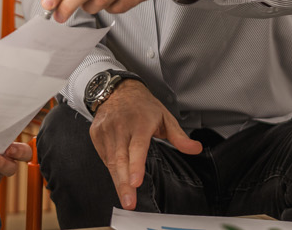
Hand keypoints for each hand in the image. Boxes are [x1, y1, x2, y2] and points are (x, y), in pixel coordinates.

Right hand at [88, 80, 201, 209]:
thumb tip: (195, 149)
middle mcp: (120, 127)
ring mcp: (106, 131)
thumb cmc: (142, 106)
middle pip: (121, 159)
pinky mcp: (96, 135)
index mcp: (140, 122)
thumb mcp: (165, 117)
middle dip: (124, 183)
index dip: (136, 166)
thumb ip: (179, 137)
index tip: (135, 182)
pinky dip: (111, 169)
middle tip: (129, 202)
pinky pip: (104, 157)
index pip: (137, 147)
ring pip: (111, 161)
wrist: (117, 90)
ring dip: (118, 181)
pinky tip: (118, 177)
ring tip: (126, 198)